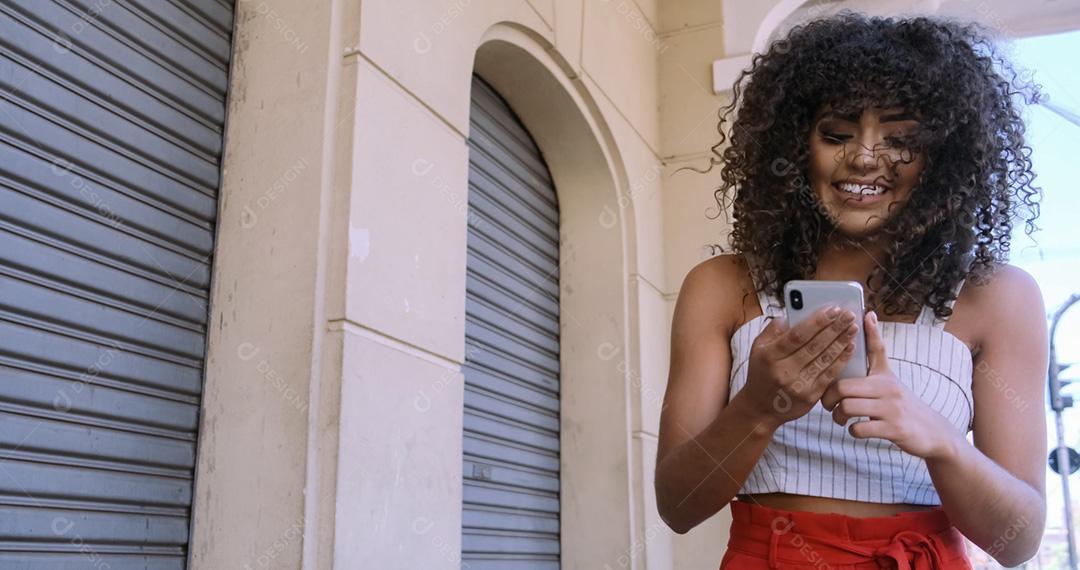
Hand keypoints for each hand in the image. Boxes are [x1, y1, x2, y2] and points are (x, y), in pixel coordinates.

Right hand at [736, 305, 858, 427]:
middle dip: (834, 328)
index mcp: (769, 355)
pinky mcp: (810, 396)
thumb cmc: (761, 373)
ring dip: (841, 342)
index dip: (817, 321)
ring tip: (853, 327)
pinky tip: (850, 347)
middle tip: (849, 314)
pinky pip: (829, 375)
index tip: (833, 309)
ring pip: (824, 359)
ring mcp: (798, 385)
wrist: (760, 408)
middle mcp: (783, 370)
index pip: (797, 335)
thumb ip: (773, 330)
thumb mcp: (758, 348)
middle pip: (814, 345)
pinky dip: (841, 360)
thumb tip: (791, 315)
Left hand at [819, 311, 961, 459]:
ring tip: (840, 418)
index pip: (876, 349)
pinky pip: (860, 428)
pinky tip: (856, 429)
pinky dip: (853, 431)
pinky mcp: (894, 429)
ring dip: (838, 416)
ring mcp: (892, 408)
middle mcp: (888, 388)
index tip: (860, 320)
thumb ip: (876, 355)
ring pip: (848, 407)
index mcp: (884, 375)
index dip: (868, 333)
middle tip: (828, 405)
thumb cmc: (902, 404)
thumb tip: (867, 317)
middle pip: (844, 386)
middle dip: (828, 398)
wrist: (933, 432)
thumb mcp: (890, 379)